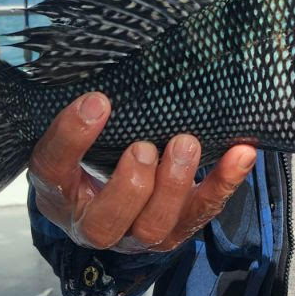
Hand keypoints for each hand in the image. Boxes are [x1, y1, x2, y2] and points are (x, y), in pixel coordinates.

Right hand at [27, 92, 257, 253]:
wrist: (108, 199)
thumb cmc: (91, 156)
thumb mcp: (76, 140)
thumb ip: (89, 113)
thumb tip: (111, 61)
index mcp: (58, 192)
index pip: (53, 170)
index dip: (71, 138)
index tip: (97, 101)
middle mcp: (93, 223)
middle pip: (106, 221)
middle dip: (131, 184)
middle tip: (144, 147)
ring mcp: (137, 234)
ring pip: (154, 228)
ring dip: (174, 186)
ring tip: (186, 145)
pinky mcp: (177, 230)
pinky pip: (203, 212)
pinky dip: (224, 182)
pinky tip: (241, 153)